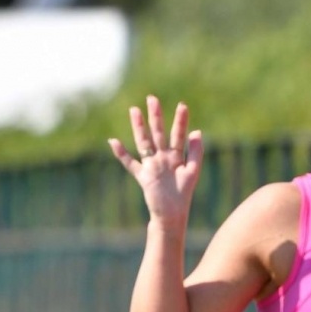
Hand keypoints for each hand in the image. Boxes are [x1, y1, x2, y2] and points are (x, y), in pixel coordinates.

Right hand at [107, 95, 203, 227]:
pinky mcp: (142, 176)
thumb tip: (197, 131)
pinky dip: (121, 153)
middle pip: (158, 133)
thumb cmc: (184, 194)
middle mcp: (162, 158)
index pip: (178, 135)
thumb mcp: (193, 171)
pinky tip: (113, 142)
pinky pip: (130, 163)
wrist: (172, 214)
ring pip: (144, 142)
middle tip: (152, 98)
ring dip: (139, 127)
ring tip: (134, 110)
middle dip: (156, 116)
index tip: (183, 105)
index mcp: (176, 156)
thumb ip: (196, 152)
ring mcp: (151, 165)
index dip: (180, 121)